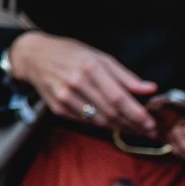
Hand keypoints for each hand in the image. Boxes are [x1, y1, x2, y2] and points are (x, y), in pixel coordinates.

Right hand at [7, 31, 157, 137]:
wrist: (33, 57)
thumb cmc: (69, 54)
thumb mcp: (98, 57)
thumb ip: (125, 76)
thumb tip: (150, 89)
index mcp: (89, 67)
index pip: (118, 97)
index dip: (136, 113)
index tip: (151, 123)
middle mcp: (76, 83)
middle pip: (110, 112)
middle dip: (133, 124)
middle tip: (148, 131)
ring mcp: (64, 97)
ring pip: (98, 120)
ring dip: (120, 128)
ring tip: (135, 130)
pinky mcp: (57, 108)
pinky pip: (85, 121)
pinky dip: (101, 124)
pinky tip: (113, 124)